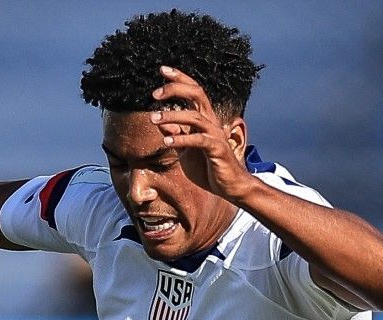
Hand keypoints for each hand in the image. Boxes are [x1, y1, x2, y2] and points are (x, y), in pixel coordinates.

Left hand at [150, 67, 256, 202]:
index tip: (162, 69)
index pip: (193, 92)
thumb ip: (175, 135)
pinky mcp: (217, 149)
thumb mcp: (185, 151)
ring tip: (153, 119)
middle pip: (197, 94)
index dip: (179, 79)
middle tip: (154, 93)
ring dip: (172, 116)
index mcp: (203, 119)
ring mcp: (215, 134)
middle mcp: (211, 122)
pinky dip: (181, 139)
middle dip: (176, 89)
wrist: (229, 187)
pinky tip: (166, 142)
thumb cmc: (208, 168)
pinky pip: (198, 140)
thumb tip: (160, 122)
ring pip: (195, 117)